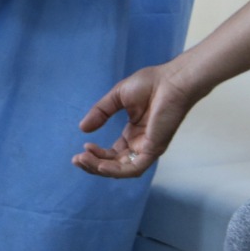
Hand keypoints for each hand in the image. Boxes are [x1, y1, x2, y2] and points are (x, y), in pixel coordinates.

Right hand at [73, 63, 196, 177]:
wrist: (172, 80)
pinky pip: (133, 168)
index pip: (112, 154)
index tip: (84, 146)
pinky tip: (100, 165)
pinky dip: (115, 170)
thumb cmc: (151, 84)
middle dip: (93, 164)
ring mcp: (148, 149)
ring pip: (121, 170)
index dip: (96, 154)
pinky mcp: (154, 150)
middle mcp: (141, 145)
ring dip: (100, 168)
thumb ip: (100, 112)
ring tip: (83, 160)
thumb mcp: (117, 97)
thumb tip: (82, 129)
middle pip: (114, 165)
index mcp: (134, 134)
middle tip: (77, 159)